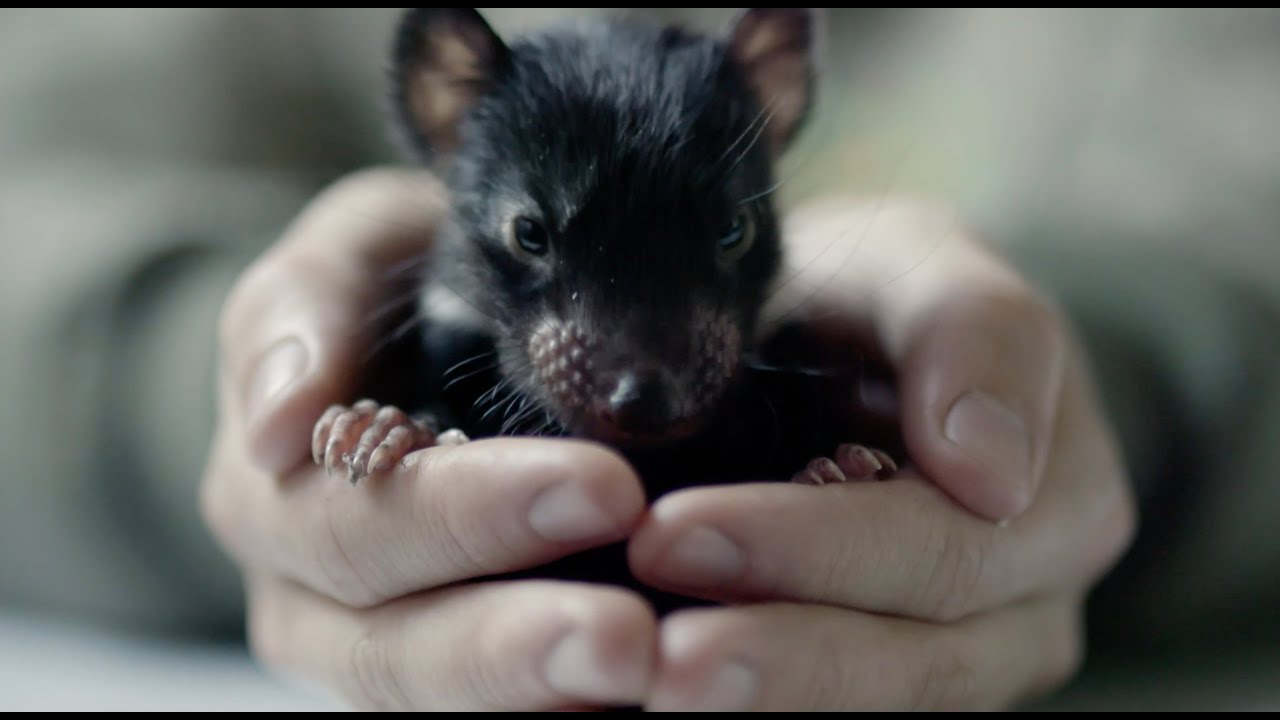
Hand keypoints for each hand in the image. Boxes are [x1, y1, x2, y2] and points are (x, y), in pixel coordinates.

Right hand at [200, 169, 655, 710]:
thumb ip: (302, 306)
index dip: (466, 514)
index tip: (602, 487)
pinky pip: (498, 708)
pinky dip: (559, 706)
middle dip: (511, 640)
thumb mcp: (347, 254)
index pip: (356, 525)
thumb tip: (282, 419)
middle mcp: (309, 596)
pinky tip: (642, 696)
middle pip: (391, 647)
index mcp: (270, 493)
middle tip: (629, 636)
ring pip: (439, 703)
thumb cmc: (393, 289)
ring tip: (645, 673)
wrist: (418, 338)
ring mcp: (375, 648)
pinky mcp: (448, 673)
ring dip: (541, 695)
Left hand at [626, 198, 1137, 709]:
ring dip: (767, 702)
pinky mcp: (913, 679)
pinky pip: (847, 709)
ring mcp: (984, 653)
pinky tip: (672, 697)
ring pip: (886, 701)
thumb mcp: (920, 264)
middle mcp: (1037, 595)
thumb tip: (988, 467)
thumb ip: (967, 327)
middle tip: (654, 656)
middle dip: (780, 652)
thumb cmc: (882, 303)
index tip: (672, 534)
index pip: (942, 544)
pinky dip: (767, 704)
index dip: (807, 548)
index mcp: (1062, 487)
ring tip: (656, 687)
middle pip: (920, 651)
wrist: (871, 359)